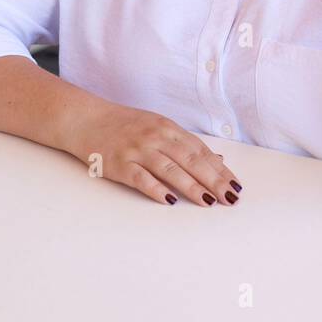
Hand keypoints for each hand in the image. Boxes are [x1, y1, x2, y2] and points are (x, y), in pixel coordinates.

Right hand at [66, 101, 241, 206]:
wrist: (86, 119)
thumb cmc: (124, 125)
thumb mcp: (158, 126)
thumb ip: (186, 144)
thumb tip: (218, 160)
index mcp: (167, 127)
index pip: (200, 150)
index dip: (219, 168)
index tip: (236, 184)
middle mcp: (155, 137)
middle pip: (190, 160)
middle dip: (213, 180)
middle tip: (230, 197)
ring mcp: (137, 150)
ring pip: (169, 169)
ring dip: (191, 186)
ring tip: (208, 201)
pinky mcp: (120, 164)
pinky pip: (141, 178)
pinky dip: (156, 189)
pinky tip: (170, 201)